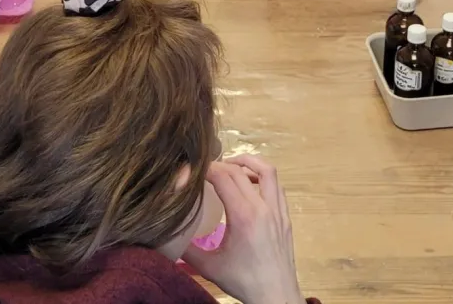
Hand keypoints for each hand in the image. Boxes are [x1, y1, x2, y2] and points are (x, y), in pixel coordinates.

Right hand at [182, 157, 304, 303]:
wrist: (276, 296)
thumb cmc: (243, 281)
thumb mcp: (210, 267)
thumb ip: (187, 249)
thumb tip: (167, 234)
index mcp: (243, 216)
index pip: (224, 177)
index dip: (208, 169)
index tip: (196, 170)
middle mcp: (262, 207)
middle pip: (241, 171)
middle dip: (222, 164)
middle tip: (208, 169)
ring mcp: (277, 210)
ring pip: (267, 171)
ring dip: (249, 162)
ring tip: (232, 166)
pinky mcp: (285, 216)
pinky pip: (277, 186)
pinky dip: (263, 177)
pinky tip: (251, 185)